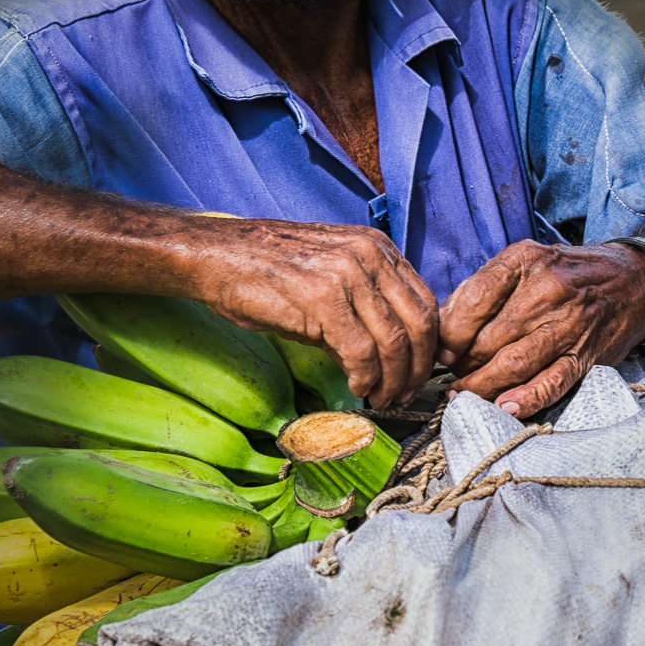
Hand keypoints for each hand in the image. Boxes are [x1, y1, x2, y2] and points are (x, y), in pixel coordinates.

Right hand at [173, 216, 438, 410]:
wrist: (217, 256)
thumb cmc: (265, 270)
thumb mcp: (327, 280)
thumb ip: (362, 311)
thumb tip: (383, 359)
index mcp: (376, 247)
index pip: (425, 303)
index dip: (427, 347)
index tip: (416, 373)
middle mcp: (369, 254)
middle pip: (419, 324)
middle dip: (417, 369)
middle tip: (404, 394)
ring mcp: (347, 273)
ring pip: (394, 341)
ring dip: (393, 380)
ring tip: (382, 398)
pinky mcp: (323, 297)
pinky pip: (361, 351)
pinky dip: (366, 378)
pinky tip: (358, 388)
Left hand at [436, 239, 644, 416]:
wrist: (635, 279)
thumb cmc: (567, 273)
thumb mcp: (526, 261)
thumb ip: (484, 287)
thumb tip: (443, 323)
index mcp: (525, 261)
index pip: (475, 299)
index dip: (450, 332)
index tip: (440, 350)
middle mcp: (547, 290)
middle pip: (489, 338)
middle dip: (462, 365)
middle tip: (450, 377)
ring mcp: (569, 325)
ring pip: (513, 364)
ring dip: (481, 387)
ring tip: (463, 395)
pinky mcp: (586, 355)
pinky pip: (552, 382)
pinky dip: (526, 399)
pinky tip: (504, 408)